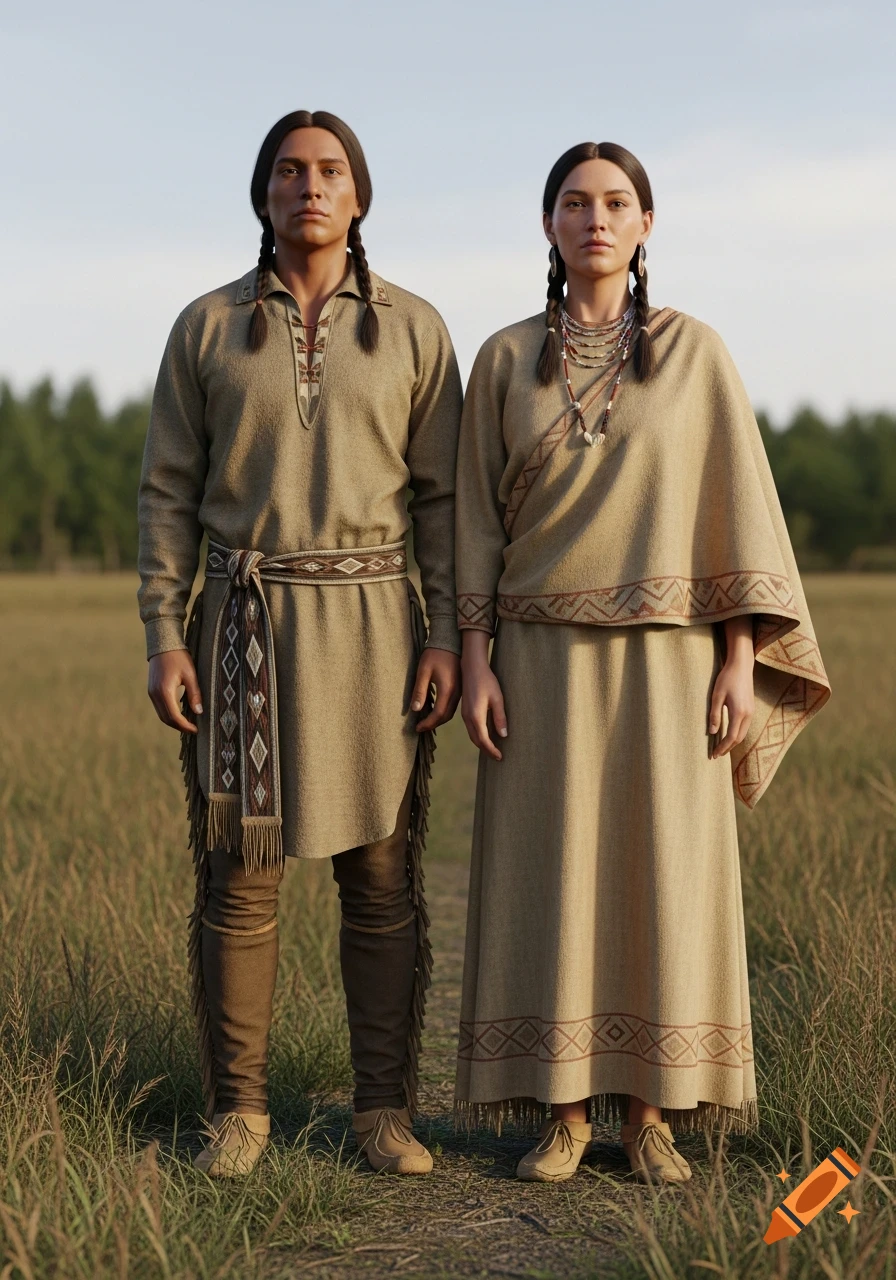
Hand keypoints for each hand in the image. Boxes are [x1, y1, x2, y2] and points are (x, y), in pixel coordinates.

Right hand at [148, 649, 202, 733]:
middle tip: (194, 729)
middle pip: (166, 719)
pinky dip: (170, 714)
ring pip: (162, 715)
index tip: (196, 730)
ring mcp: (151, 693)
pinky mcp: (152, 690)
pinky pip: (160, 708)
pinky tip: (181, 713)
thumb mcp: (190, 674)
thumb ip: (195, 694)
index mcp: (164, 691)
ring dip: (174, 721)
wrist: (163, 644)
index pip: (174, 716)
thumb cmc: (179, 657)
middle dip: (180, 726)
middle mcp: (155, 694)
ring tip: (189, 723)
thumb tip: (199, 712)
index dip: (185, 726)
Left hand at [411, 647, 460, 732]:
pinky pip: (454, 705)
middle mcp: (457, 692)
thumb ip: (419, 691)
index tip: (417, 727)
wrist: (450, 641)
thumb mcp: (423, 671)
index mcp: (447, 689)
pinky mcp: (461, 687)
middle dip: (433, 724)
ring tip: (427, 721)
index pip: (438, 714)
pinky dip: (445, 712)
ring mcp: (461, 690)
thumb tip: (415, 710)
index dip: (428, 723)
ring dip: (439, 719)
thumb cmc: (435, 654)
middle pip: (446, 716)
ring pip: (451, 712)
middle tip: (421, 727)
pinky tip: (436, 710)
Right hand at [460, 631, 506, 760]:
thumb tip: (503, 735)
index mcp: (475, 716)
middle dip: (486, 750)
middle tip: (497, 756)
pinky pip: (471, 728)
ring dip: (481, 744)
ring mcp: (464, 714)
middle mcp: (468, 718)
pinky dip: (478, 736)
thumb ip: (500, 718)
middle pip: (476, 740)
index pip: (483, 740)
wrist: (472, 667)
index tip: (500, 757)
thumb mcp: (498, 699)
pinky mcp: (465, 710)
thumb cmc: (487, 681)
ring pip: (472, 735)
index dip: (491, 750)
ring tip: (493, 749)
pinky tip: (486, 735)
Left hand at [709, 618, 754, 758]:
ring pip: (743, 733)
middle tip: (716, 754)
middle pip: (739, 738)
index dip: (723, 747)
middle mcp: (748, 714)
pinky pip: (745, 726)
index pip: (731, 737)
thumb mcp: (716, 696)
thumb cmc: (726, 678)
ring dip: (733, 742)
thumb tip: (713, 732)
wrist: (741, 666)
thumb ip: (715, 715)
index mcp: (739, 712)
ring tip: (721, 747)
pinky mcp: (751, 708)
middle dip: (728, 748)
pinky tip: (729, 734)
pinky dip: (737, 734)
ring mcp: (751, 711)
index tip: (714, 754)